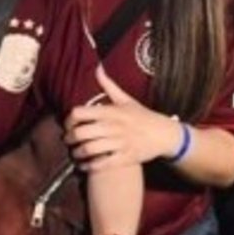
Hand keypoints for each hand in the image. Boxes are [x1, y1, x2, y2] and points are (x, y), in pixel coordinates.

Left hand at [65, 67, 180, 169]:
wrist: (165, 134)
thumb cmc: (143, 117)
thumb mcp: (127, 100)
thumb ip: (109, 85)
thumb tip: (97, 68)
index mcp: (112, 111)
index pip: (79, 113)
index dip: (68, 120)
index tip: (68, 125)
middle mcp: (115, 126)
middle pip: (81, 133)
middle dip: (70, 139)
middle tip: (68, 141)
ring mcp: (121, 143)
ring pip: (89, 150)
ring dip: (77, 154)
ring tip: (75, 154)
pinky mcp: (126, 157)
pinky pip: (102, 164)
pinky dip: (89, 166)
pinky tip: (84, 166)